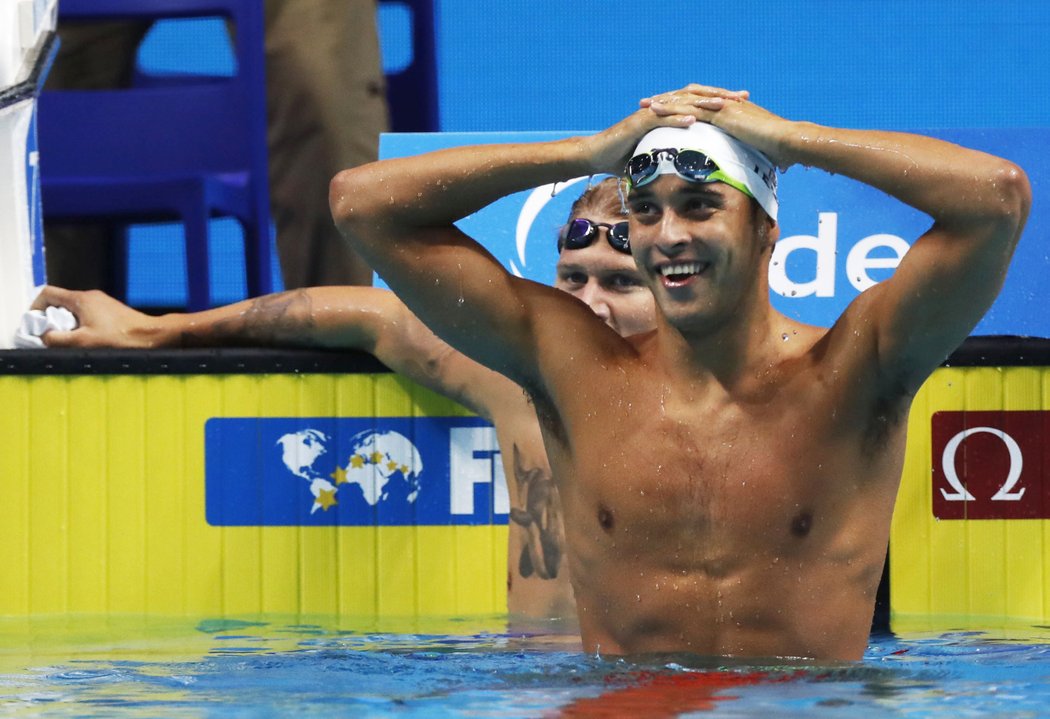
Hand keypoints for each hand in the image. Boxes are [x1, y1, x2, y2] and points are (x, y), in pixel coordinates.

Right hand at [29, 286, 163, 347]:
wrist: (150, 335)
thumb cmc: (120, 338)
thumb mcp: (84, 342)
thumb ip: (58, 339)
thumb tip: (43, 336)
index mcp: (81, 299)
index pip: (48, 293)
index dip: (35, 307)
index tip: (34, 323)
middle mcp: (90, 296)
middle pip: (60, 301)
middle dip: (50, 317)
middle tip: (50, 335)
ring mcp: (101, 302)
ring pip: (73, 309)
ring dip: (65, 323)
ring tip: (68, 339)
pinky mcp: (109, 310)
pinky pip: (86, 314)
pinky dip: (79, 324)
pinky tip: (85, 338)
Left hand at [644, 84, 795, 168]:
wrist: (788, 141)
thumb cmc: (781, 150)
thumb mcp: (761, 152)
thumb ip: (755, 156)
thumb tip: (759, 170)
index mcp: (732, 111)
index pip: (702, 104)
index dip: (684, 106)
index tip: (667, 110)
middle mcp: (725, 104)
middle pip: (690, 97)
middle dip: (668, 99)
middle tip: (648, 102)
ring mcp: (722, 106)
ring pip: (686, 99)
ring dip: (664, 101)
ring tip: (644, 104)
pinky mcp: (721, 113)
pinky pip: (690, 108)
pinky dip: (671, 108)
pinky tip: (655, 111)